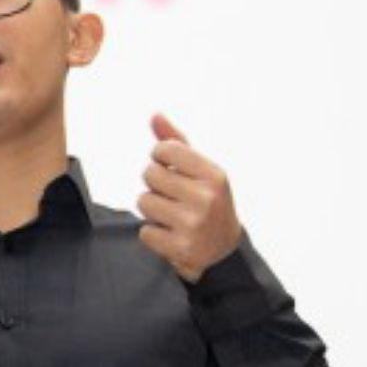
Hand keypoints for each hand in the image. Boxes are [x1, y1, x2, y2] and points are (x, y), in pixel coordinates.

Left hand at [137, 113, 241, 282]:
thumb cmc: (207, 202)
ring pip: (143, 202)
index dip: (159, 156)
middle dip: (155, 184)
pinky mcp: (181, 247)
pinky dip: (153, 234)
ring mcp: (194, 223)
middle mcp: (207, 197)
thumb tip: (154, 115)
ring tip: (172, 216)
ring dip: (152, 210)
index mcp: (214, 175)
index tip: (169, 167)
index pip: (167, 148)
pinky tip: (171, 234)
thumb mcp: (199, 171)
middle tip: (172, 196)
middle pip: (149, 174)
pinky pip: (144, 231)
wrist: (223, 251)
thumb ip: (176, 142)